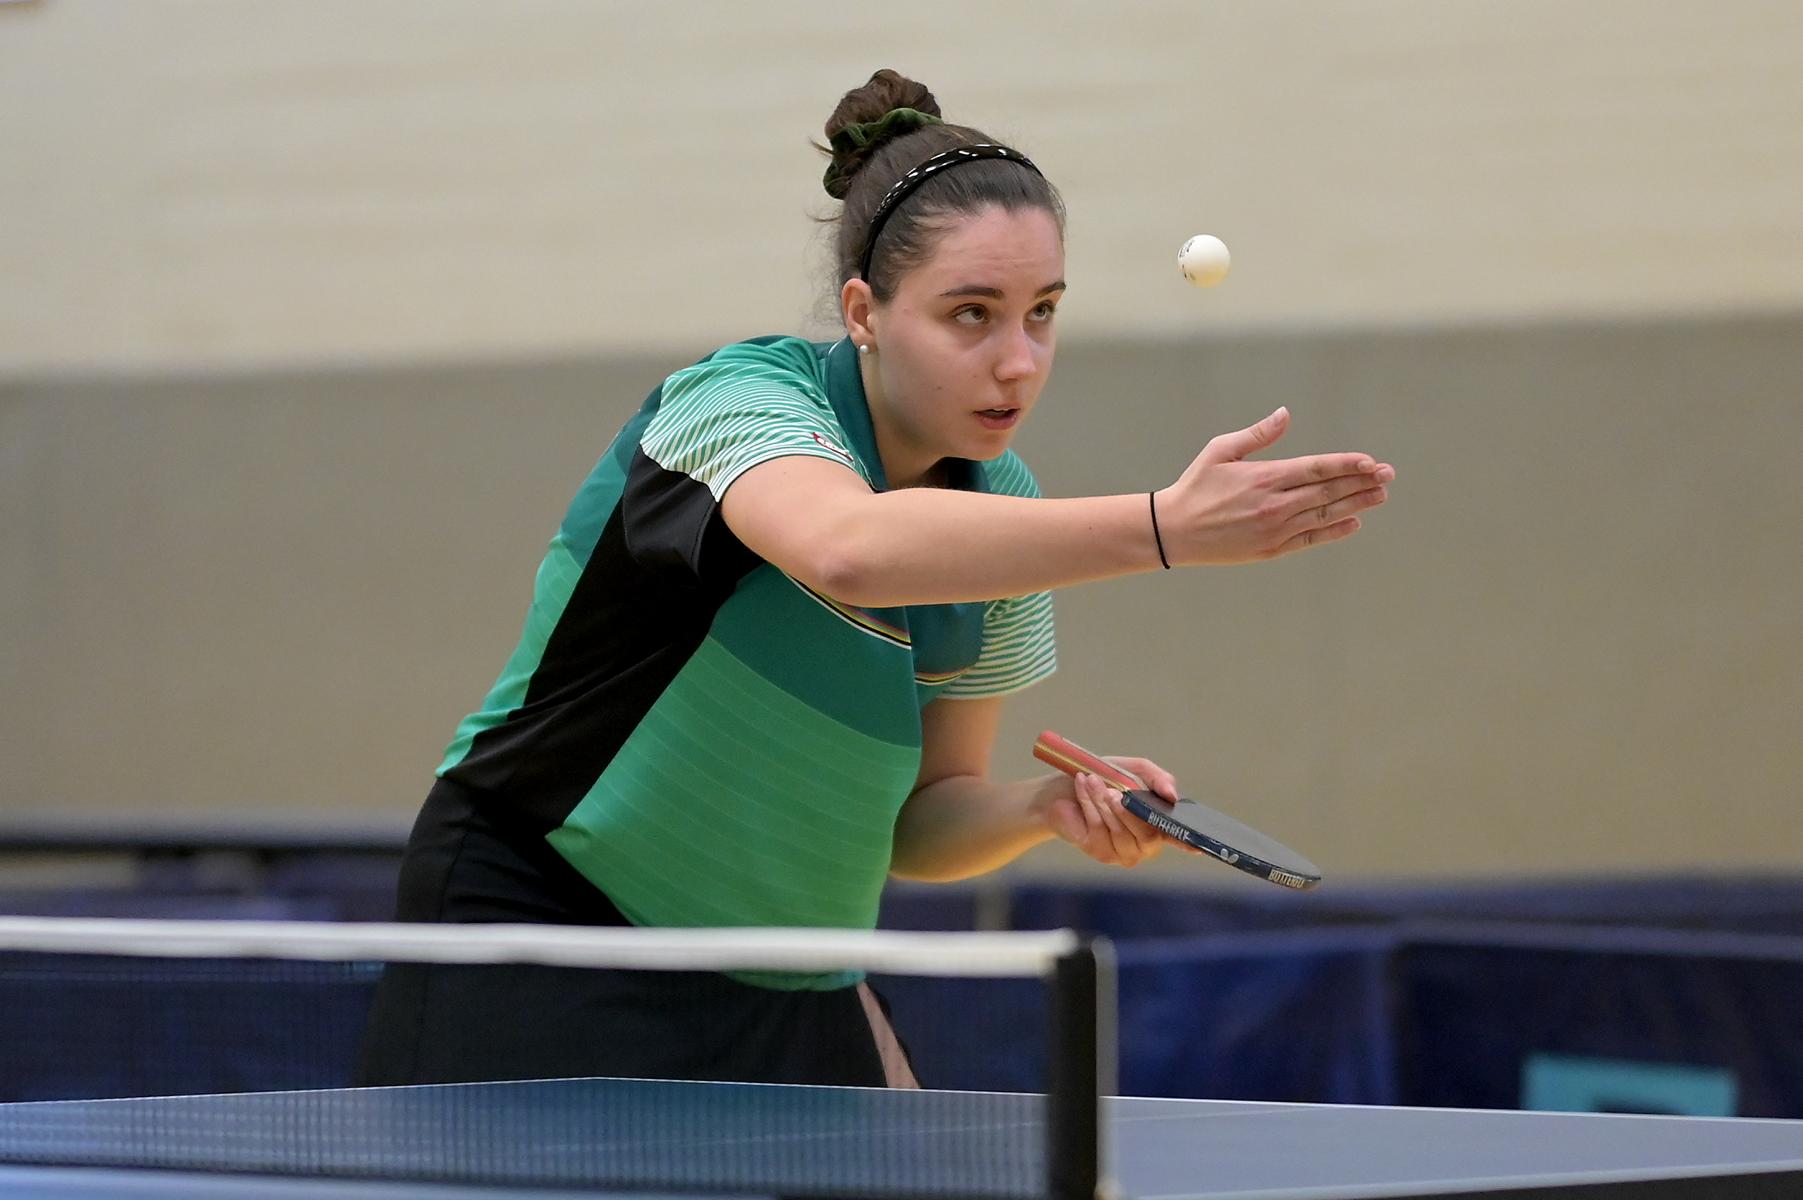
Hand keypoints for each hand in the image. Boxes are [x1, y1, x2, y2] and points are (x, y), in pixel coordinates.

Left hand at [1043, 756, 1180, 867]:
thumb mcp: (1132, 770)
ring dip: (1104, 803)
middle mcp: (1147, 843)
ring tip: (1093, 782)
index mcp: (1160, 823)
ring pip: (1121, 831)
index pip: (1181, 837)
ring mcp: (1126, 852)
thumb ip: (1156, 778)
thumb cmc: (1104, 778)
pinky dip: (1090, 806)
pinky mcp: (1103, 854)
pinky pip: (1100, 831)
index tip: (1199, 846)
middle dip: (1127, 810)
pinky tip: (1083, 791)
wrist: (1063, 789)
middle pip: (1148, 834)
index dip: (1190, 843)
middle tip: (1112, 790)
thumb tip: (1173, 796)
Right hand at [1155, 407, 1394, 565]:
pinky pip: (1311, 538)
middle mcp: (1275, 504)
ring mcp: (1275, 529)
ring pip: (1325, 514)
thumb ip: (1257, 435)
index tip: (1371, 461)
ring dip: (1356, 504)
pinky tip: (1354, 522)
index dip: (1347, 464)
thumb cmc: (1196, 486)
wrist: (1174, 531)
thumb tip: (1285, 414)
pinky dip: (1335, 530)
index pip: (1316, 468)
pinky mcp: (1272, 549)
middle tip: (1389, 475)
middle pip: (1328, 491)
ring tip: (1380, 495)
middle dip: (1362, 482)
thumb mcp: (1220, 451)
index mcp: (1264, 477)